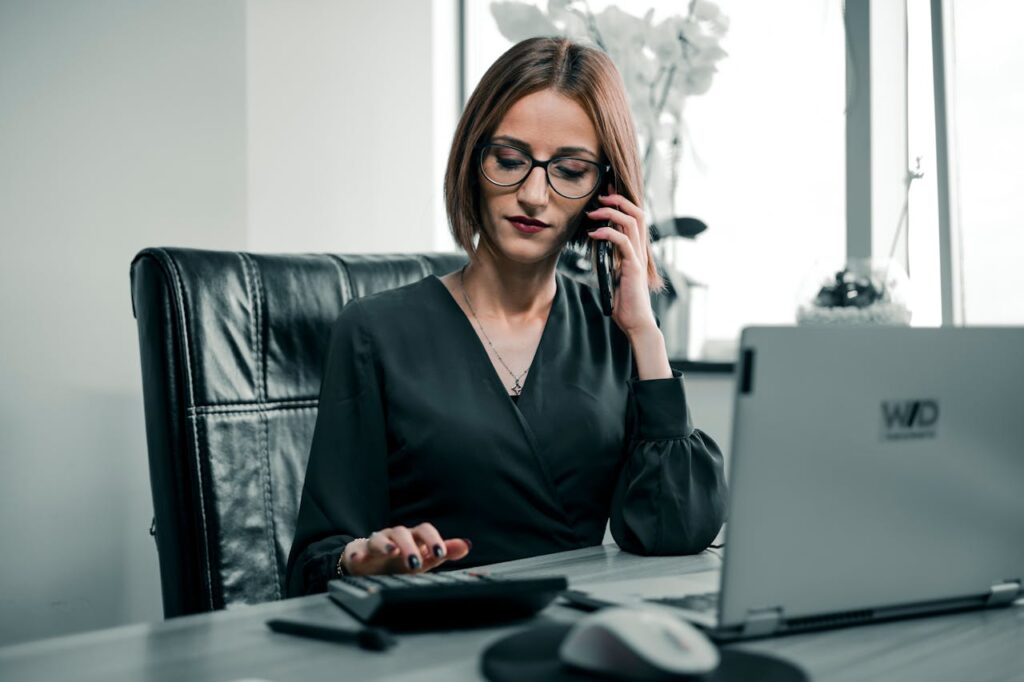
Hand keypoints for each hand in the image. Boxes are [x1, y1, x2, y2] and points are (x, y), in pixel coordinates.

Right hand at [341, 523, 471, 575]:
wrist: (371, 567)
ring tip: (391, 552)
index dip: (433, 539)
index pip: (424, 530)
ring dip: (385, 545)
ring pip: (379, 538)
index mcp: (412, 537)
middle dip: (410, 546)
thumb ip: (443, 552)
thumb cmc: (401, 562)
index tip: (440, 553)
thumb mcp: (424, 560)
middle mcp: (394, 536)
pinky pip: (355, 550)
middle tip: (415, 563)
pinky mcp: (358, 552)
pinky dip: (357, 554)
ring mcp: (375, 543)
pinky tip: (358, 560)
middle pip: (402, 533)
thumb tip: (467, 545)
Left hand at [584, 182, 658, 337]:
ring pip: (632, 222)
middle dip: (618, 200)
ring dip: (611, 213)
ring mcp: (638, 257)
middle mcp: (640, 250)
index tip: (605, 194)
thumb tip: (597, 248)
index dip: (621, 203)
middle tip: (601, 195)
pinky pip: (623, 242)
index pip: (634, 218)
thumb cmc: (625, 302)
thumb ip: (610, 260)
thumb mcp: (614, 275)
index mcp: (636, 250)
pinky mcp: (633, 267)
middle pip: (637, 213)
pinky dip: (608, 233)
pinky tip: (594, 234)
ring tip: (593, 212)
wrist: (636, 321)